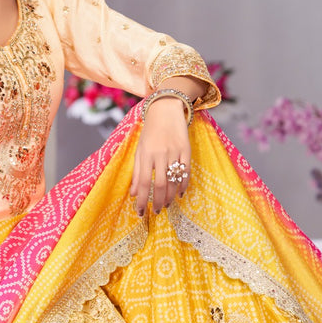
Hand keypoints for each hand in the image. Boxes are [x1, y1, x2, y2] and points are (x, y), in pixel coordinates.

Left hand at [129, 96, 191, 214]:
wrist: (166, 110)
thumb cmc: (150, 132)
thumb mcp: (139, 150)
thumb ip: (136, 172)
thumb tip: (134, 194)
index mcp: (146, 154)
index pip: (144, 183)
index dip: (142, 200)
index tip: (140, 212)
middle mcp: (161, 154)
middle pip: (160, 184)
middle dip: (158, 202)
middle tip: (157, 212)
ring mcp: (175, 152)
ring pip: (174, 180)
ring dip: (170, 196)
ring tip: (166, 205)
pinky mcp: (187, 150)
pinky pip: (187, 172)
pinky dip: (184, 185)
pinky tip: (180, 194)